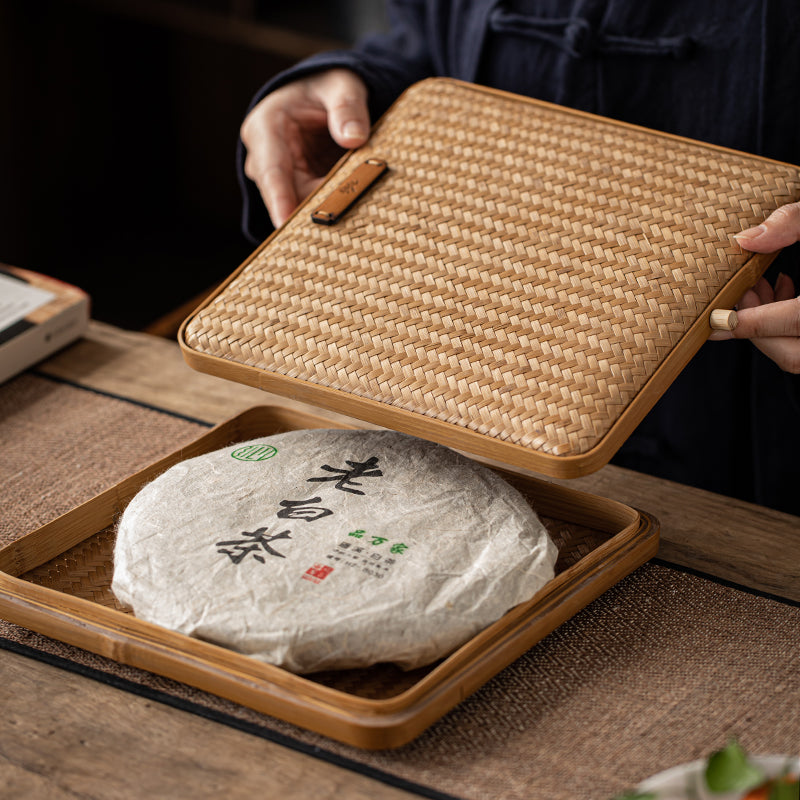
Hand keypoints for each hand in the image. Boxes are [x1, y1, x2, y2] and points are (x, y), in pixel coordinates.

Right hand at [240, 69, 369, 226]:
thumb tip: (354, 138)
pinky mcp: (296, 191)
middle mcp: (264, 157)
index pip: (271, 169)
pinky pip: (313, 207)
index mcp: (266, 127)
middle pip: (285, 196)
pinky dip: (332, 210)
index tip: (284, 221)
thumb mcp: (340, 86)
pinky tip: (354, 214)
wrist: (321, 97)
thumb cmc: (326, 87)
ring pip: (299, 206)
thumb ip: (347, 107)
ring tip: (353, 220)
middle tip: (340, 228)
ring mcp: (278, 178)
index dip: (279, 197)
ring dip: (325, 213)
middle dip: (310, 212)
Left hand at [710, 202, 799, 371]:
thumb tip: (744, 240)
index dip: (752, 324)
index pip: (798, 320)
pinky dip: (788, 332)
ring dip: (770, 331)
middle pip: (795, 354)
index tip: (716, 319)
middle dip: (757, 330)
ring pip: (799, 357)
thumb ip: (793, 222)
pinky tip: (786, 292)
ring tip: (762, 288)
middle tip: (742, 293)